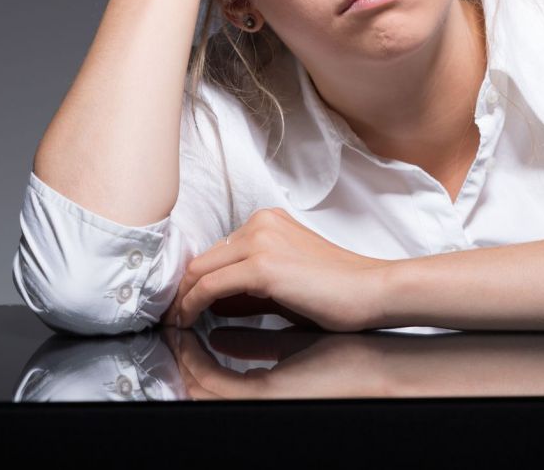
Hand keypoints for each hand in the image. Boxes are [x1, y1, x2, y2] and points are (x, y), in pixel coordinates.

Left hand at [167, 208, 395, 331]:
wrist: (372, 291)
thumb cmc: (337, 291)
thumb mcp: (285, 283)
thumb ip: (249, 287)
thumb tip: (211, 302)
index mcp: (269, 221)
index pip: (216, 251)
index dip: (194, 280)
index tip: (182, 304)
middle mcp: (261, 223)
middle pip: (201, 259)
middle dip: (182, 290)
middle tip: (171, 317)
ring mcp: (260, 241)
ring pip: (198, 271)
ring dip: (182, 300)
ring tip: (175, 323)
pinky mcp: (261, 265)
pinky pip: (208, 287)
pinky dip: (191, 306)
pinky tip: (187, 322)